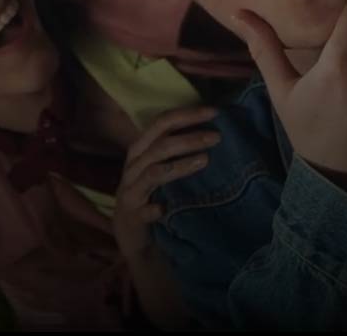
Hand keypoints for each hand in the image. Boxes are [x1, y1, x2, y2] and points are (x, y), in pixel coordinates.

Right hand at [114, 105, 220, 260]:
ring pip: (154, 172)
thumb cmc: (149, 192)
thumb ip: (175, 148)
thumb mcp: (158, 165)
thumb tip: (209, 129)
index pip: (162, 122)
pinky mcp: (131, 216)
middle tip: (216, 137)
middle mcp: (133, 166)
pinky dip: (156, 209)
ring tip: (205, 160)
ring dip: (180, 166)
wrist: (130, 234)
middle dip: (189, 138)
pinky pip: (144, 211)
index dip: (187, 115)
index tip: (213, 112)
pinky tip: (167, 208)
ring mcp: (130, 190)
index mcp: (140, 148)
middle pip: (160, 145)